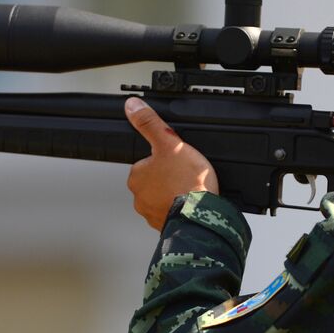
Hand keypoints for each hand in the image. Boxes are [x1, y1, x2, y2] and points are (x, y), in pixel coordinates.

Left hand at [124, 96, 219, 229]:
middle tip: (185, 175)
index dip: (165, 158)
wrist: (201, 216)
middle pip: (156, 179)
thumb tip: (132, 106)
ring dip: (175, 193)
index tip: (177, 161)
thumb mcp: (169, 143)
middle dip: (170, 177)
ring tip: (190, 189)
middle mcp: (139, 197)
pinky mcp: (164, 225)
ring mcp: (151, 213)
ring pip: (163, 197)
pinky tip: (191, 202)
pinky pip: (172, 212)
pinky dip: (180, 208)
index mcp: (136, 176)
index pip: (147, 161)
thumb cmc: (186, 182)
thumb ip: (150, 123)